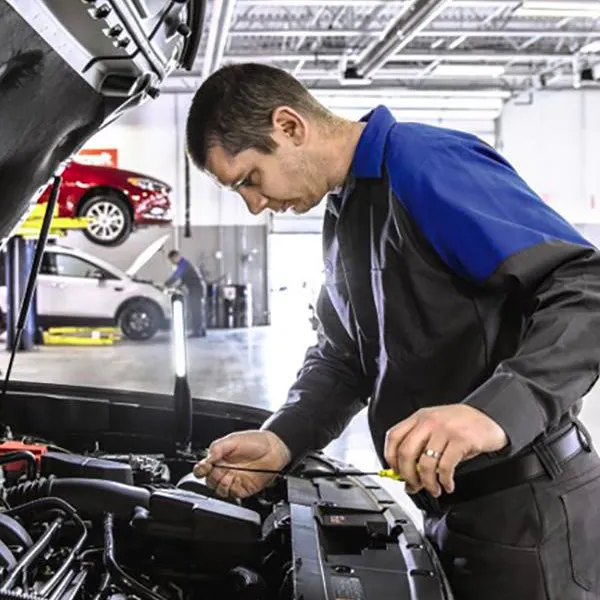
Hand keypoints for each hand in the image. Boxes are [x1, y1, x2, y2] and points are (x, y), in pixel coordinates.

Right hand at [193, 430, 290, 498]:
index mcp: (220, 458)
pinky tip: (235, 482)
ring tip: (227, 477)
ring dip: (220, 486)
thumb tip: (207, 457)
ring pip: (219, 490)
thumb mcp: (234, 439)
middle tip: (219, 470)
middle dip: (211, 478)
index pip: (203, 468)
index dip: (200, 470)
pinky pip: (233, 495)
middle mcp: (225, 470)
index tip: (205, 467)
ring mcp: (234, 480)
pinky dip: (232, 490)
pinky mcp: (243, 488)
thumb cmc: (256, 441)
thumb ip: (218, 447)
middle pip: (209, 481)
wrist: (274, 448)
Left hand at [384, 404, 507, 497]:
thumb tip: (407, 473)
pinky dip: (444, 481)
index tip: (395, 472)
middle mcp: (429, 422)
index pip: (393, 437)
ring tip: (434, 489)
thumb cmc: (461, 424)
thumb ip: (420, 444)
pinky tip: (447, 484)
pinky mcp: (461, 440)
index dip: (390, 458)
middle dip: (407, 475)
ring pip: (425, 463)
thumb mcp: (436, 427)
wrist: (490, 417)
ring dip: (428, 483)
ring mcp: (445, 430)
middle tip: (413, 486)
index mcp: (419, 418)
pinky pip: (445, 467)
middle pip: (406, 452)